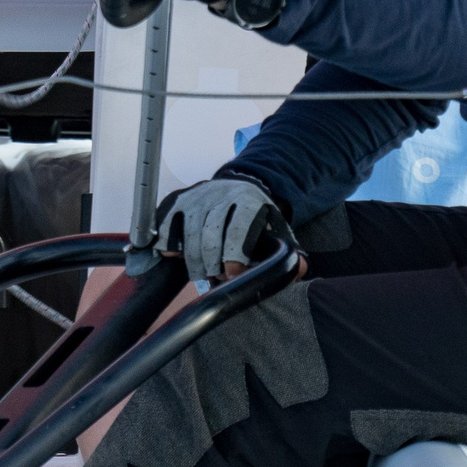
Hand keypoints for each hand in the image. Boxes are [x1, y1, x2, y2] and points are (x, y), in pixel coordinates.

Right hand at [152, 177, 292, 286]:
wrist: (236, 186)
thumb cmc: (256, 217)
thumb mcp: (276, 229)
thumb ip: (288, 252)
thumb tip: (299, 270)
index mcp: (248, 200)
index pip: (238, 227)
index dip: (234, 254)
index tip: (232, 275)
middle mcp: (220, 195)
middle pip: (210, 235)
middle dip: (212, 264)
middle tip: (218, 279)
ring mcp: (196, 197)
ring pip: (188, 235)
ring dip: (193, 261)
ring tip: (202, 274)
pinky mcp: (177, 201)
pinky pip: (167, 227)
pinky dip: (169, 245)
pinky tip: (175, 256)